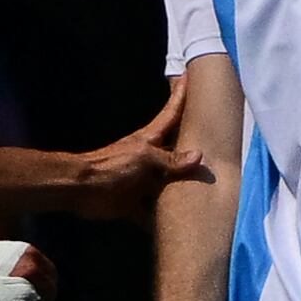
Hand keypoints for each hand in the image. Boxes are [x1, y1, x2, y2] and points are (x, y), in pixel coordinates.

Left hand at [62, 88, 211, 220]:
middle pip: (176, 150)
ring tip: (211, 189)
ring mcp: (143, 181)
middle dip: (194, 144)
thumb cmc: (111, 166)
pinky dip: (163, 220)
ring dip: (185, 187)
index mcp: (151, 140)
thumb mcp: (143, 158)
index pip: (171, 113)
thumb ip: (170, 160)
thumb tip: (199, 156)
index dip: (180, 94)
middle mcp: (150, 159)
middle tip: (219, 137)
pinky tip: (181, 225)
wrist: (80, 189)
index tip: (190, 74)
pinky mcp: (135, 203)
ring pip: (169, 183)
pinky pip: (153, 213)